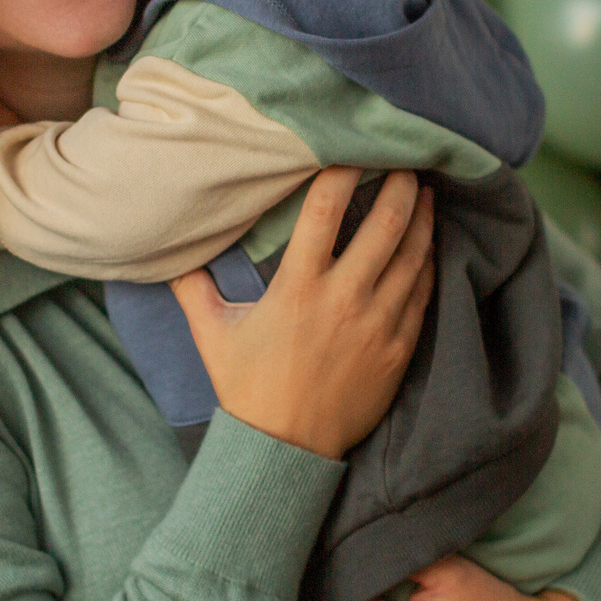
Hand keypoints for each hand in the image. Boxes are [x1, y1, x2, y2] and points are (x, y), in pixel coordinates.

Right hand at [169, 167, 432, 458]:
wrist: (285, 450)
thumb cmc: (247, 390)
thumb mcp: (212, 336)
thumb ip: (193, 289)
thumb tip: (171, 256)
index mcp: (297, 288)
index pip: (324, 212)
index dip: (342, 173)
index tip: (352, 151)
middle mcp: (343, 300)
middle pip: (384, 225)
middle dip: (399, 186)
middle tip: (406, 162)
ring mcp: (377, 325)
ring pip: (412, 257)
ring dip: (421, 220)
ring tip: (425, 193)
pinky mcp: (398, 349)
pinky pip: (423, 296)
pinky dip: (428, 265)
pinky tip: (429, 245)